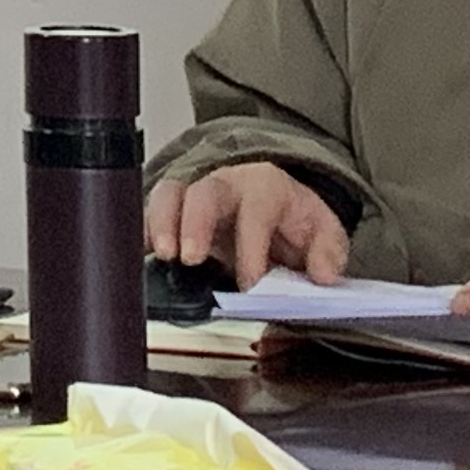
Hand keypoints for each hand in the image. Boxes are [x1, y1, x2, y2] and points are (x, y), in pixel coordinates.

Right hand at [147, 160, 350, 286]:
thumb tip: (325, 275)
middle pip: (204, 191)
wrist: (271, 203)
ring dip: (160, 223)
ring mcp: (195, 194)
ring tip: (159, 255)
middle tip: (188, 257)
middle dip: (194, 222)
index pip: (256, 210)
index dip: (252, 247)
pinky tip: (140, 255)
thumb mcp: (323, 231)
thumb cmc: (291, 219)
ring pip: (169, 194)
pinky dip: (142, 232)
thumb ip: (329, 252)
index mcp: (265, 187)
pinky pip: (150, 213)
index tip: (251, 285)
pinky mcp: (174, 211)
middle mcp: (226, 184)